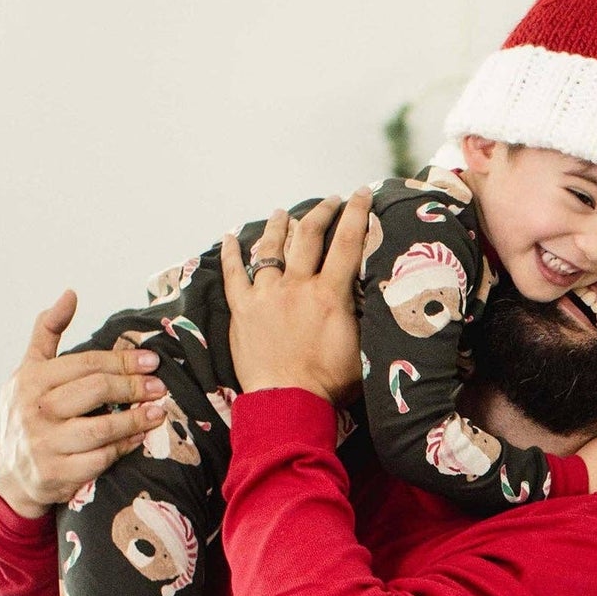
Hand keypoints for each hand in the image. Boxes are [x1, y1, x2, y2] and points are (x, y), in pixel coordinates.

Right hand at [0, 291, 168, 516]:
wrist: (14, 470)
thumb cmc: (31, 411)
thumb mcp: (30, 370)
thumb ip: (47, 332)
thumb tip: (70, 294)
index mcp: (31, 379)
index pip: (84, 364)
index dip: (122, 361)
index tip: (152, 360)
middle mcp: (36, 410)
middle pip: (95, 391)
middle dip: (133, 386)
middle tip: (160, 385)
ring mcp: (47, 443)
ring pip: (101, 428)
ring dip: (135, 419)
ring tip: (158, 411)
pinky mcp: (59, 473)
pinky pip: (101, 458)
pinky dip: (125, 447)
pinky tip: (141, 438)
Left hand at [219, 191, 368, 402]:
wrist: (288, 402)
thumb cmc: (329, 385)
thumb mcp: (361, 350)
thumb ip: (361, 320)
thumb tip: (366, 299)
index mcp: (329, 296)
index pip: (346, 243)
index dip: (356, 214)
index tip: (361, 193)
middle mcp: (296, 287)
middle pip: (308, 236)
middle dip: (321, 212)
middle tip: (329, 200)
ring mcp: (266, 295)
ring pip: (270, 249)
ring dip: (278, 226)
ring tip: (282, 213)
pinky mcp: (242, 310)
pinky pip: (233, 275)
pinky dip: (232, 254)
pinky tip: (230, 237)